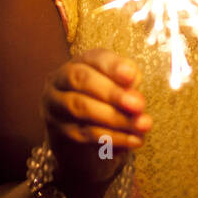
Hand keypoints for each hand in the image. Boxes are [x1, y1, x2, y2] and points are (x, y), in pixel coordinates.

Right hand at [41, 48, 151, 193]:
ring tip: (142, 125)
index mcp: (80, 61)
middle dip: (112, 93)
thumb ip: (128, 82)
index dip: (113, 66)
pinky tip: (134, 140)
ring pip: (81, 108)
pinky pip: (85, 133)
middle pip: (81, 80)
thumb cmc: (107, 99)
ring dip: (115, 118)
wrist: (84, 131)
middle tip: (138, 105)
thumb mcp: (120, 84)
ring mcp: (56, 104)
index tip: (132, 76)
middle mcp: (61, 79)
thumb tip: (134, 88)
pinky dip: (112, 137)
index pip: (94, 58)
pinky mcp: (60, 130)